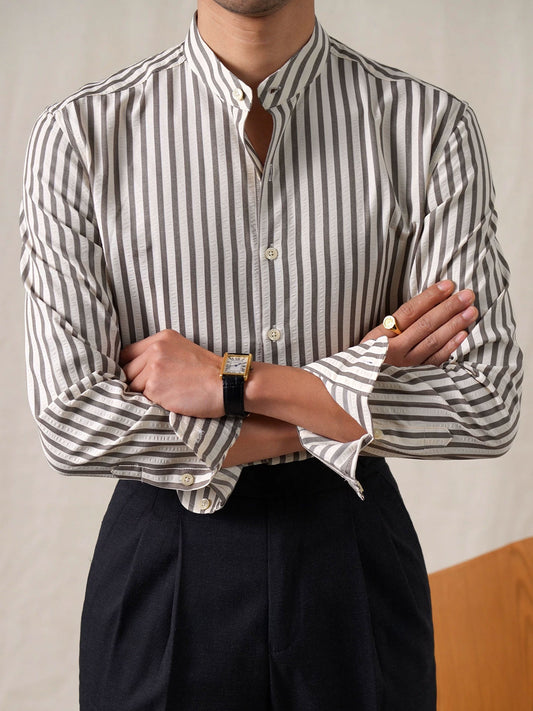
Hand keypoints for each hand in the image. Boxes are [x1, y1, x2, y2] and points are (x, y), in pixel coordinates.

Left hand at [119, 330, 223, 416]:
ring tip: (161, 396)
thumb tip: (138, 369)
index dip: (129, 367)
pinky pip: (141, 398)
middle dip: (135, 382)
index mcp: (161, 338)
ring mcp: (154, 368)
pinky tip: (164, 402)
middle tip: (151, 390)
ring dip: (142, 394)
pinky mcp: (155, 388)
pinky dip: (149, 403)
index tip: (134, 377)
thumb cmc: (209, 372)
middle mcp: (155, 350)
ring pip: (132, 385)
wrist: (226, 384)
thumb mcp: (182, 350)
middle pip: (127, 370)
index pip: (128, 353)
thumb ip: (160, 354)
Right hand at [360, 280, 476, 366]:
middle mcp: (393, 350)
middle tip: (467, 295)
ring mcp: (405, 365)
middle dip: (448, 308)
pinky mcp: (414, 377)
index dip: (429, 297)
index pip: (408, 312)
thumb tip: (424, 303)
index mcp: (380, 337)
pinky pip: (435, 360)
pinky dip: (450, 347)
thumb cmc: (365, 359)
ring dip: (454, 325)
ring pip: (433, 342)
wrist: (357, 388)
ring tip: (471, 311)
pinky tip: (463, 335)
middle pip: (425, 325)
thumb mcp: (370, 340)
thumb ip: (393, 325)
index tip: (448, 285)